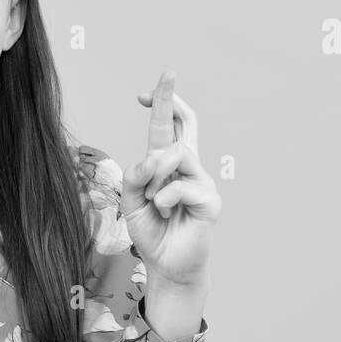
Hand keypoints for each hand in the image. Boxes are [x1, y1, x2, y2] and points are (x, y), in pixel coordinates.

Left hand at [121, 70, 221, 287]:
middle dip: (172, 100)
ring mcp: (201, 181)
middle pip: (186, 125)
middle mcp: (187, 168)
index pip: (169, 128)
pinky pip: (181, 185)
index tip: (145, 91)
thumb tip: (150, 158)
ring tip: (151, 200)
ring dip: (154, 175)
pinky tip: (163, 212)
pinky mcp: (210, 200)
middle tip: (166, 76)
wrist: (166, 265)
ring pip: (176, 154)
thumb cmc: (151, 231)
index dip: (162, 105)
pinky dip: (163, 197)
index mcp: (167, 165)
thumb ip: (133, 177)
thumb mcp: (130, 201)